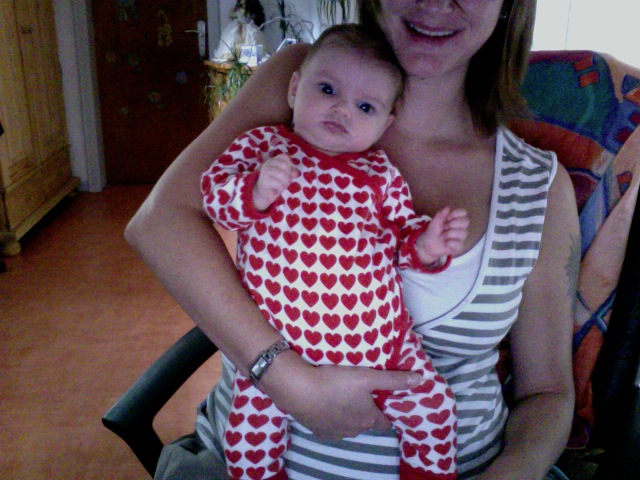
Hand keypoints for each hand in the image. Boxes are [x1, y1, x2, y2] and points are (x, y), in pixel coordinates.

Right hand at [253, 154, 298, 210]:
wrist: (262, 195)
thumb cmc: (275, 184)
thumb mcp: (285, 176)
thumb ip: (291, 172)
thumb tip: (297, 173)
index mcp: (273, 160)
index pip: (285, 157)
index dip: (290, 165)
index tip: (288, 173)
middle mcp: (268, 163)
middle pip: (286, 165)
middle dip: (288, 176)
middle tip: (284, 182)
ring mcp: (265, 171)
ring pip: (284, 175)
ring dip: (284, 183)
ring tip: (279, 186)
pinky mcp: (264, 180)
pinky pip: (279, 184)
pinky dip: (279, 188)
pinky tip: (274, 189)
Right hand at [261, 350, 421, 439]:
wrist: (299, 390)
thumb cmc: (337, 382)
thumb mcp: (368, 377)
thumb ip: (394, 379)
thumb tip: (420, 380)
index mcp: (369, 419)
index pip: (384, 421)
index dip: (385, 410)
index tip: (382, 398)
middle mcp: (354, 431)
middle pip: (366, 422)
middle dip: (366, 411)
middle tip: (360, 392)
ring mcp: (334, 434)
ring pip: (348, 424)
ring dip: (348, 413)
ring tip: (341, 394)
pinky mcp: (318, 431)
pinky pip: (330, 425)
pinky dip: (331, 416)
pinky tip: (325, 402)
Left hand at [416, 207, 468, 265]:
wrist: (428, 245)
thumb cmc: (433, 232)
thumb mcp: (434, 223)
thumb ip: (440, 215)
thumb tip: (448, 208)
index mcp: (454, 219)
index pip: (463, 212)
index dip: (456, 214)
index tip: (448, 218)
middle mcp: (460, 228)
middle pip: (466, 221)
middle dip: (453, 224)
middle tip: (444, 227)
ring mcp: (460, 237)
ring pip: (463, 233)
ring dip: (450, 234)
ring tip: (443, 236)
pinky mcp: (459, 247)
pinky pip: (459, 243)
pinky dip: (450, 243)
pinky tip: (445, 243)